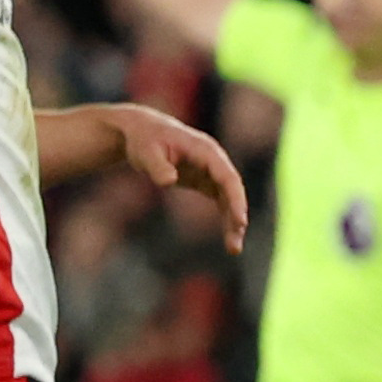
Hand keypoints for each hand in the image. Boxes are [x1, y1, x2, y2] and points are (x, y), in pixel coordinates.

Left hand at [106, 104, 248, 246]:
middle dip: (237, 217)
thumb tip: (169, 181)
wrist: (141, 132)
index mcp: (207, 152)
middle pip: (233, 191)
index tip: (240, 221)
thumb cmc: (144, 140)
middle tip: (235, 245)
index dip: (236, 199)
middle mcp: (215, 161)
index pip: (228, 177)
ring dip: (233, 222)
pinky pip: (221, 201)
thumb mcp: (146, 152)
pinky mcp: (205, 180)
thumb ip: (158, 167)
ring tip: (234, 248)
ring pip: (229, 199)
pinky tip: (228, 237)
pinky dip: (225, 218)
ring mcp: (212, 171)